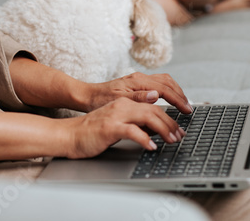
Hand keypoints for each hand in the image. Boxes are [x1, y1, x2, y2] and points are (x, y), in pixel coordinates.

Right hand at [60, 97, 185, 158]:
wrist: (69, 135)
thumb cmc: (93, 132)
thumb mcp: (118, 124)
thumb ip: (136, 123)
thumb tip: (155, 130)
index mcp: (125, 102)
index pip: (153, 105)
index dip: (169, 116)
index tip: (179, 128)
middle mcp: (122, 105)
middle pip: (154, 109)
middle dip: (171, 123)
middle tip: (180, 136)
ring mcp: (116, 115)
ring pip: (147, 116)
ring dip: (163, 129)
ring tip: (172, 140)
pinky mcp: (110, 127)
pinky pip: (132, 131)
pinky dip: (145, 138)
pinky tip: (152, 147)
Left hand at [80, 72, 191, 114]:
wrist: (88, 96)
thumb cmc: (100, 101)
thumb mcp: (118, 102)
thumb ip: (138, 98)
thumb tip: (156, 95)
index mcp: (137, 82)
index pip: (164, 89)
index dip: (177, 100)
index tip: (186, 110)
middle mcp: (139, 78)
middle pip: (167, 81)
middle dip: (180, 95)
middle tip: (188, 108)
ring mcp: (139, 79)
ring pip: (164, 80)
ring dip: (176, 91)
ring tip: (183, 103)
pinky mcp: (137, 83)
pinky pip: (159, 83)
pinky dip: (168, 90)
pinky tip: (170, 99)